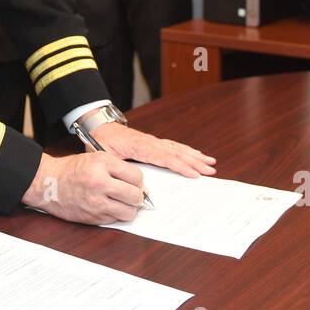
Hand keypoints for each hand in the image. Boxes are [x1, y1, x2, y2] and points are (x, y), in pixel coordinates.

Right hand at [20, 152, 146, 224]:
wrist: (48, 183)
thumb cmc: (71, 170)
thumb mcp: (95, 158)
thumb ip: (118, 168)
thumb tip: (141, 186)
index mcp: (101, 163)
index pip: (136, 176)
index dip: (138, 180)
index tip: (134, 182)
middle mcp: (99, 182)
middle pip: (136, 196)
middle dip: (137, 196)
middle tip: (132, 194)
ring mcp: (95, 202)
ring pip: (129, 212)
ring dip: (128, 208)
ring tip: (121, 202)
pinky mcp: (92, 217)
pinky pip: (115, 219)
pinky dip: (115, 214)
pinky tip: (107, 206)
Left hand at [88, 120, 215, 177]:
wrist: (99, 126)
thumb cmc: (100, 142)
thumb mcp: (103, 156)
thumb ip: (116, 168)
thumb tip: (128, 183)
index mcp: (138, 146)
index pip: (164, 157)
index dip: (180, 166)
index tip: (193, 174)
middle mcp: (149, 142)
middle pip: (176, 153)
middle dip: (194, 162)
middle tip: (210, 170)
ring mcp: (153, 141)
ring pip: (177, 148)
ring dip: (194, 156)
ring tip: (210, 162)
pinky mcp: (153, 142)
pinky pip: (173, 146)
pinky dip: (186, 150)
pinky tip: (196, 154)